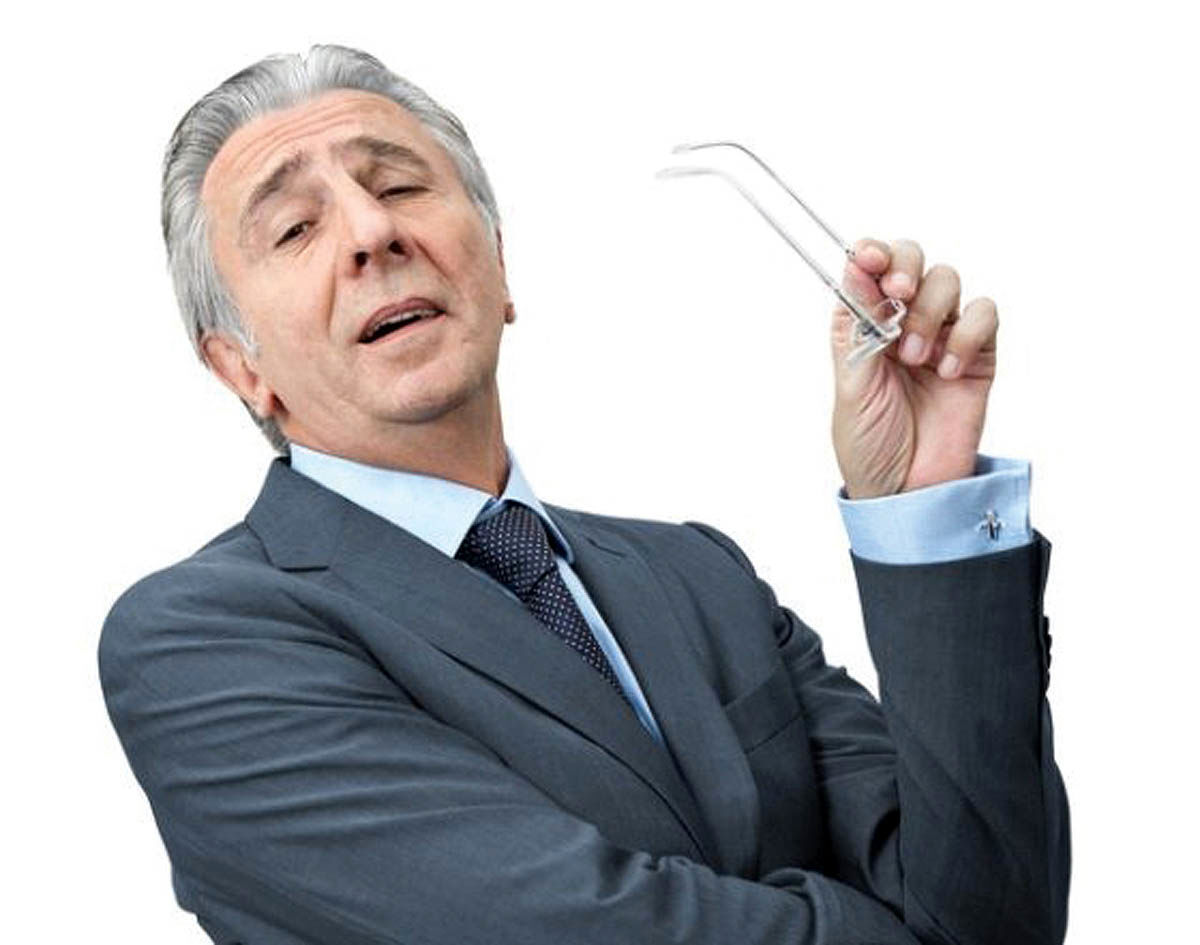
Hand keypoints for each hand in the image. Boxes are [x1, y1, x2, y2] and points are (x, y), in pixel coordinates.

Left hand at [831, 238, 997, 498]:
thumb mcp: (852, 385)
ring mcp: (942, 336)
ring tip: (915, 358)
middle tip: (899, 297)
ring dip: (931, 313)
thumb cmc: (870, 445)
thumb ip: (858, 327)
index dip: (871, 253)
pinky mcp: (977, 355)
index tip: (869, 258)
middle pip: (913, 261)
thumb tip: (855, 268)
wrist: (906, 491)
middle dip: (906, 267)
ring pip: (947, 281)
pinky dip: (967, 334)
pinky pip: (984, 315)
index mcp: (863, 327)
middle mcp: (902, 324)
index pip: (869, 269)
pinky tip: (947, 371)